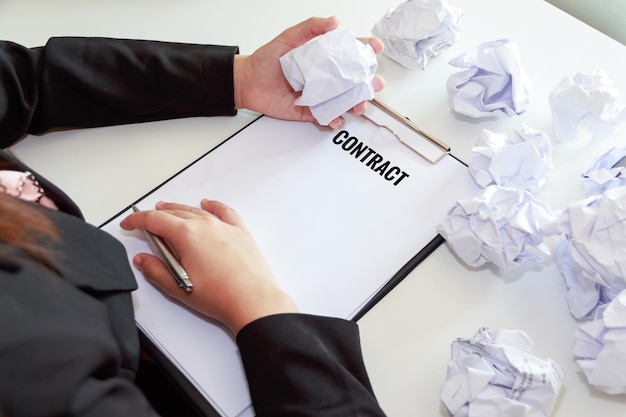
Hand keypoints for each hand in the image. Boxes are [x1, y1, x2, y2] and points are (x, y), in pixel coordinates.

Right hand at [120, 200, 297, 334]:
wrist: (253, 300)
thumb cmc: (220, 296)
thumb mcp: (178, 287)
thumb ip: (156, 271)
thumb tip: (143, 260)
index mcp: (187, 235)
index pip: (154, 220)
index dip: (137, 221)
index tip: (129, 224)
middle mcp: (205, 225)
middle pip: (174, 213)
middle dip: (156, 215)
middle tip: (146, 222)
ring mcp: (224, 226)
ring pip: (196, 211)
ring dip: (179, 209)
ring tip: (168, 210)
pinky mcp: (239, 232)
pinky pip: (224, 211)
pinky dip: (213, 206)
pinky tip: (207, 204)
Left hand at [233, 16, 384, 129]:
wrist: (247, 83)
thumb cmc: (266, 61)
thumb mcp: (288, 38)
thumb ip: (310, 28)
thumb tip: (334, 21)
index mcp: (323, 57)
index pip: (350, 52)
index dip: (366, 50)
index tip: (375, 48)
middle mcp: (325, 77)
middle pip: (354, 80)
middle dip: (368, 83)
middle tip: (375, 83)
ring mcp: (319, 95)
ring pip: (345, 101)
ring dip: (356, 104)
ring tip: (359, 104)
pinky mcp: (310, 111)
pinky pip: (327, 117)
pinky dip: (334, 120)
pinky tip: (337, 118)